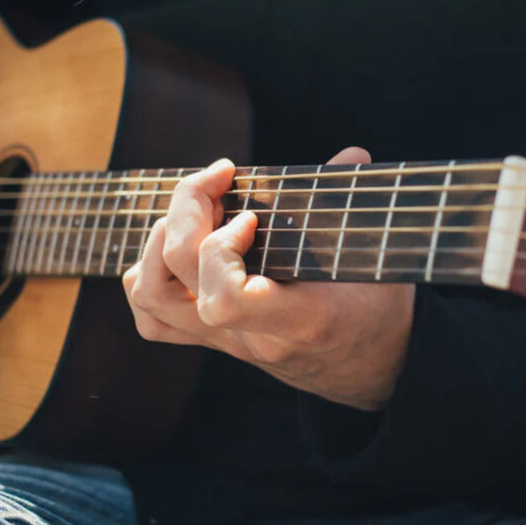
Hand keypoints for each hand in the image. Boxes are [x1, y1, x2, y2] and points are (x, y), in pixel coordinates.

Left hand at [122, 148, 415, 410]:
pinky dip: (148, 273)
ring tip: (196, 211)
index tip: (250, 214)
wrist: (371, 370)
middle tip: (218, 181)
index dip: (220, 247)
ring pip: (150, 297)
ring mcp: (223, 341)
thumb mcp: (377, 258)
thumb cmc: (377, 310)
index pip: (224, 299)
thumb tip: (350, 155)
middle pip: (171, 280)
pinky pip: (152, 318)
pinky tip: (179, 244)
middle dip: (184, 212)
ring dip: (158, 241)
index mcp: (295, 320)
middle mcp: (248, 336)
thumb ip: (356, 205)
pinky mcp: (211, 339)